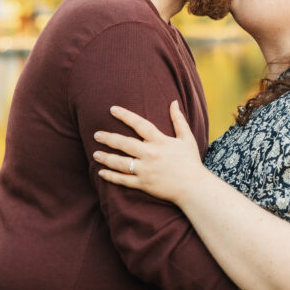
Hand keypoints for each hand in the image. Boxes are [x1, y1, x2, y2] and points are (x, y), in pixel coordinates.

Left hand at [93, 101, 208, 205]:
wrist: (194, 188)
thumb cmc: (191, 161)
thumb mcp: (186, 138)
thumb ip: (178, 120)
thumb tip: (174, 102)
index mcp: (160, 141)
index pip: (139, 124)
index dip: (125, 115)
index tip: (112, 109)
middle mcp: (150, 154)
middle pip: (124, 143)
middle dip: (108, 138)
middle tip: (96, 134)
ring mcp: (145, 170)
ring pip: (120, 163)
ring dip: (106, 157)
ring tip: (95, 154)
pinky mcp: (143, 184)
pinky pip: (123, 180)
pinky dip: (111, 176)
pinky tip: (101, 172)